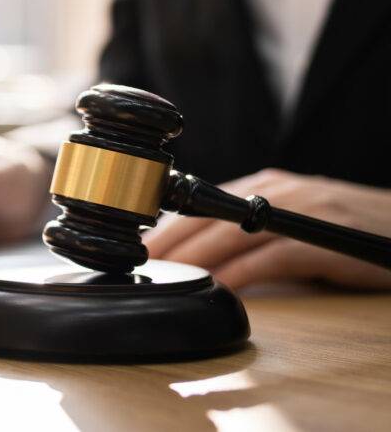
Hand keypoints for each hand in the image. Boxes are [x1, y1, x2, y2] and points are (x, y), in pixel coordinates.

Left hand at [143, 169, 390, 288]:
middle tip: (137, 267)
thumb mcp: (287, 219)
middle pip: (204, 217)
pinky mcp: (318, 240)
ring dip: (192, 260)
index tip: (136, 249)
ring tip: (163, 278)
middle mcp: (272, 192)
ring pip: (229, 235)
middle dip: (166, 244)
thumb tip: (201, 253)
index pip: (199, 205)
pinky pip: (268, 259)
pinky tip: (218, 290)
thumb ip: (247, 228)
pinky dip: (239, 276)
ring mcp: (295, 213)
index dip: (165, 229)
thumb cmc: (340, 226)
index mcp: (261, 187)